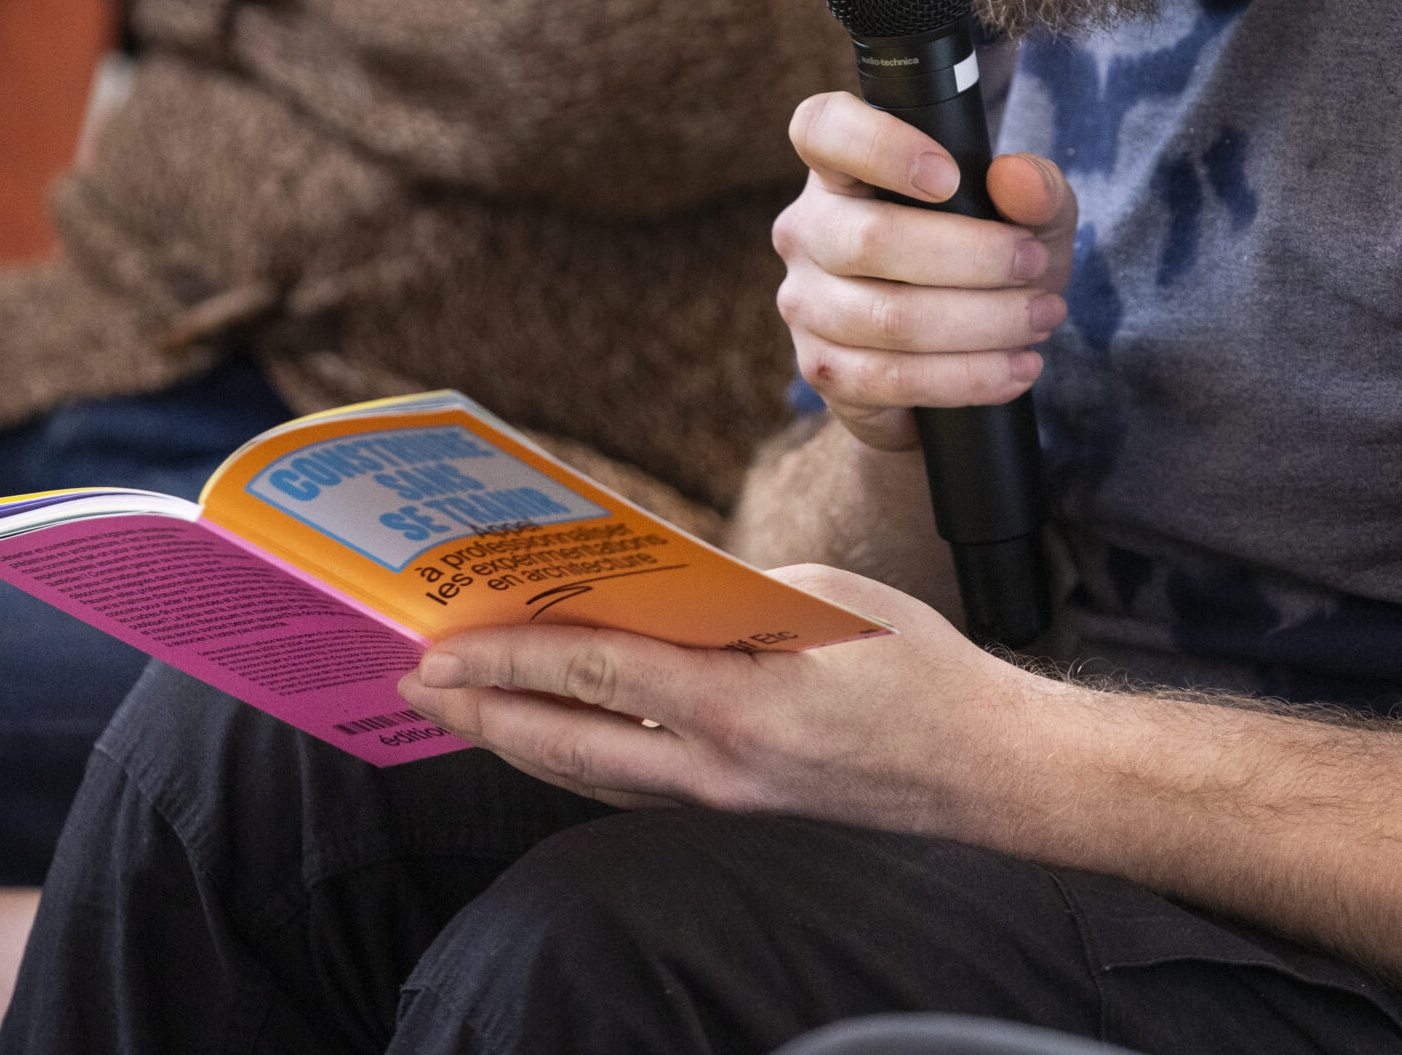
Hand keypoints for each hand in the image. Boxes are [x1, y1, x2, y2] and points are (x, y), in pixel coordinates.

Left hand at [404, 566, 1046, 837]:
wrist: (985, 768)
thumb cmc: (914, 667)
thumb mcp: (818, 601)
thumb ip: (724, 598)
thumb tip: (645, 590)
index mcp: (737, 704)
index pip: (595, 674)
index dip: (510, 659)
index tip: (445, 646)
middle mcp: (718, 769)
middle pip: (570, 742)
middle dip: (483, 714)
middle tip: (417, 683)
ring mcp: (725, 801)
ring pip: (592, 775)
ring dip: (517, 741)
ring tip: (459, 708)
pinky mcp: (738, 811)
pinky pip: (633, 786)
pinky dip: (577, 758)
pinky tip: (548, 736)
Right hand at [774, 94, 1077, 450]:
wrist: (956, 359)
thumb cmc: (986, 263)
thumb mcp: (1029, 219)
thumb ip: (1037, 188)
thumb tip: (1016, 178)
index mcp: (840, 169)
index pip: (822, 130)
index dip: (879, 145)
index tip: (949, 177)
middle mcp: (807, 229)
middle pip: (872, 237)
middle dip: (975, 257)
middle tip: (1036, 265)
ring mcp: (805, 302)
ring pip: (890, 317)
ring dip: (984, 322)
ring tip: (1042, 318)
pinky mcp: (822, 369)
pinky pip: (892, 378)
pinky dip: (969, 377)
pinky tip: (1016, 367)